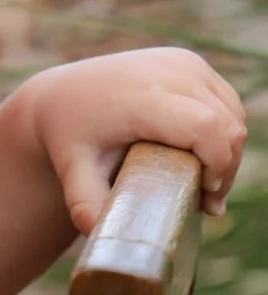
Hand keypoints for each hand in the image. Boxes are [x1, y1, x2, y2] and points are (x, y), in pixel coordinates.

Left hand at [23, 48, 245, 234]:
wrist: (61, 96)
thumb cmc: (69, 140)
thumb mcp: (73, 174)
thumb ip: (85, 206)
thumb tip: (99, 234)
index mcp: (141, 98)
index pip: (205, 128)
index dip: (218, 164)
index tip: (205, 198)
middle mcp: (167, 71)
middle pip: (227, 123)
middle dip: (227, 167)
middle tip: (208, 204)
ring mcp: (181, 61)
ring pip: (232, 111)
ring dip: (229, 150)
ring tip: (207, 185)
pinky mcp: (188, 61)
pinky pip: (225, 99)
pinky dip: (225, 130)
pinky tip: (207, 158)